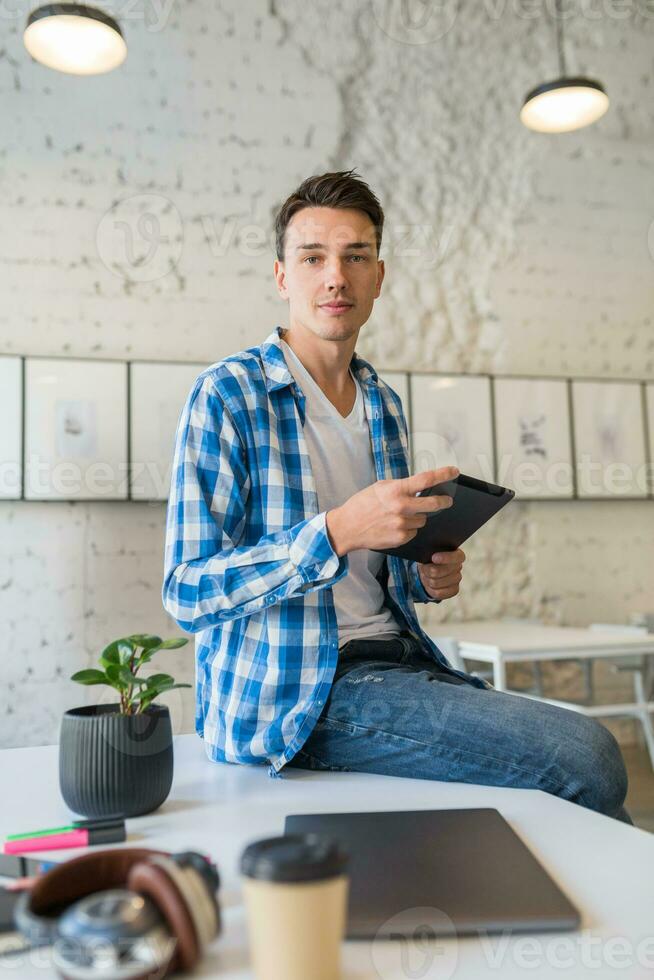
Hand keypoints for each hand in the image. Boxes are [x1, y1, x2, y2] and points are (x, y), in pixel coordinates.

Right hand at [325, 467, 458, 556]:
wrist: (347, 527)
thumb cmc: (363, 504)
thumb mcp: (380, 487)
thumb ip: (401, 487)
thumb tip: (421, 486)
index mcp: (396, 490)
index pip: (426, 479)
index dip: (443, 474)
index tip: (454, 471)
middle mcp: (401, 507)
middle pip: (434, 503)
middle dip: (443, 501)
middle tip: (447, 501)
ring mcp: (401, 524)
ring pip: (423, 519)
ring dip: (418, 517)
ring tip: (400, 516)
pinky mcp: (400, 538)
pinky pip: (414, 531)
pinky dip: (409, 528)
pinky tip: (394, 526)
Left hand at [418, 548, 465, 600]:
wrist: (427, 570)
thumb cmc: (428, 558)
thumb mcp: (428, 550)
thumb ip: (429, 548)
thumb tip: (422, 545)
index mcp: (457, 554)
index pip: (457, 557)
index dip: (446, 558)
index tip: (433, 557)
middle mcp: (459, 567)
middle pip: (444, 571)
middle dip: (429, 570)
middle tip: (423, 568)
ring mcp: (457, 579)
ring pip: (437, 582)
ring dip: (427, 579)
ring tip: (424, 575)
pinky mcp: (453, 590)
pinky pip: (438, 593)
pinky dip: (429, 589)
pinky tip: (427, 584)